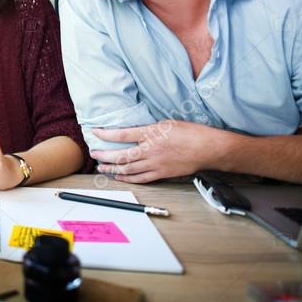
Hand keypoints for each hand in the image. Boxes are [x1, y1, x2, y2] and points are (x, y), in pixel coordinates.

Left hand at [91, 120, 224, 182]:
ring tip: (101, 166)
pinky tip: (118, 176)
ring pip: (127, 169)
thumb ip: (149, 128)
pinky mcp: (161, 174)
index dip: (105, 134)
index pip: (121, 135)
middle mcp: (150, 150)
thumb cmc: (191, 132)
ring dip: (112, 168)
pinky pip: (140, 178)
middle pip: (120, 155)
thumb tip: (135, 130)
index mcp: (151, 133)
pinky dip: (127, 178)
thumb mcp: (166, 123)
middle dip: (104, 155)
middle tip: (94, 153)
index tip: (95, 132)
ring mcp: (155, 164)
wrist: (208, 148)